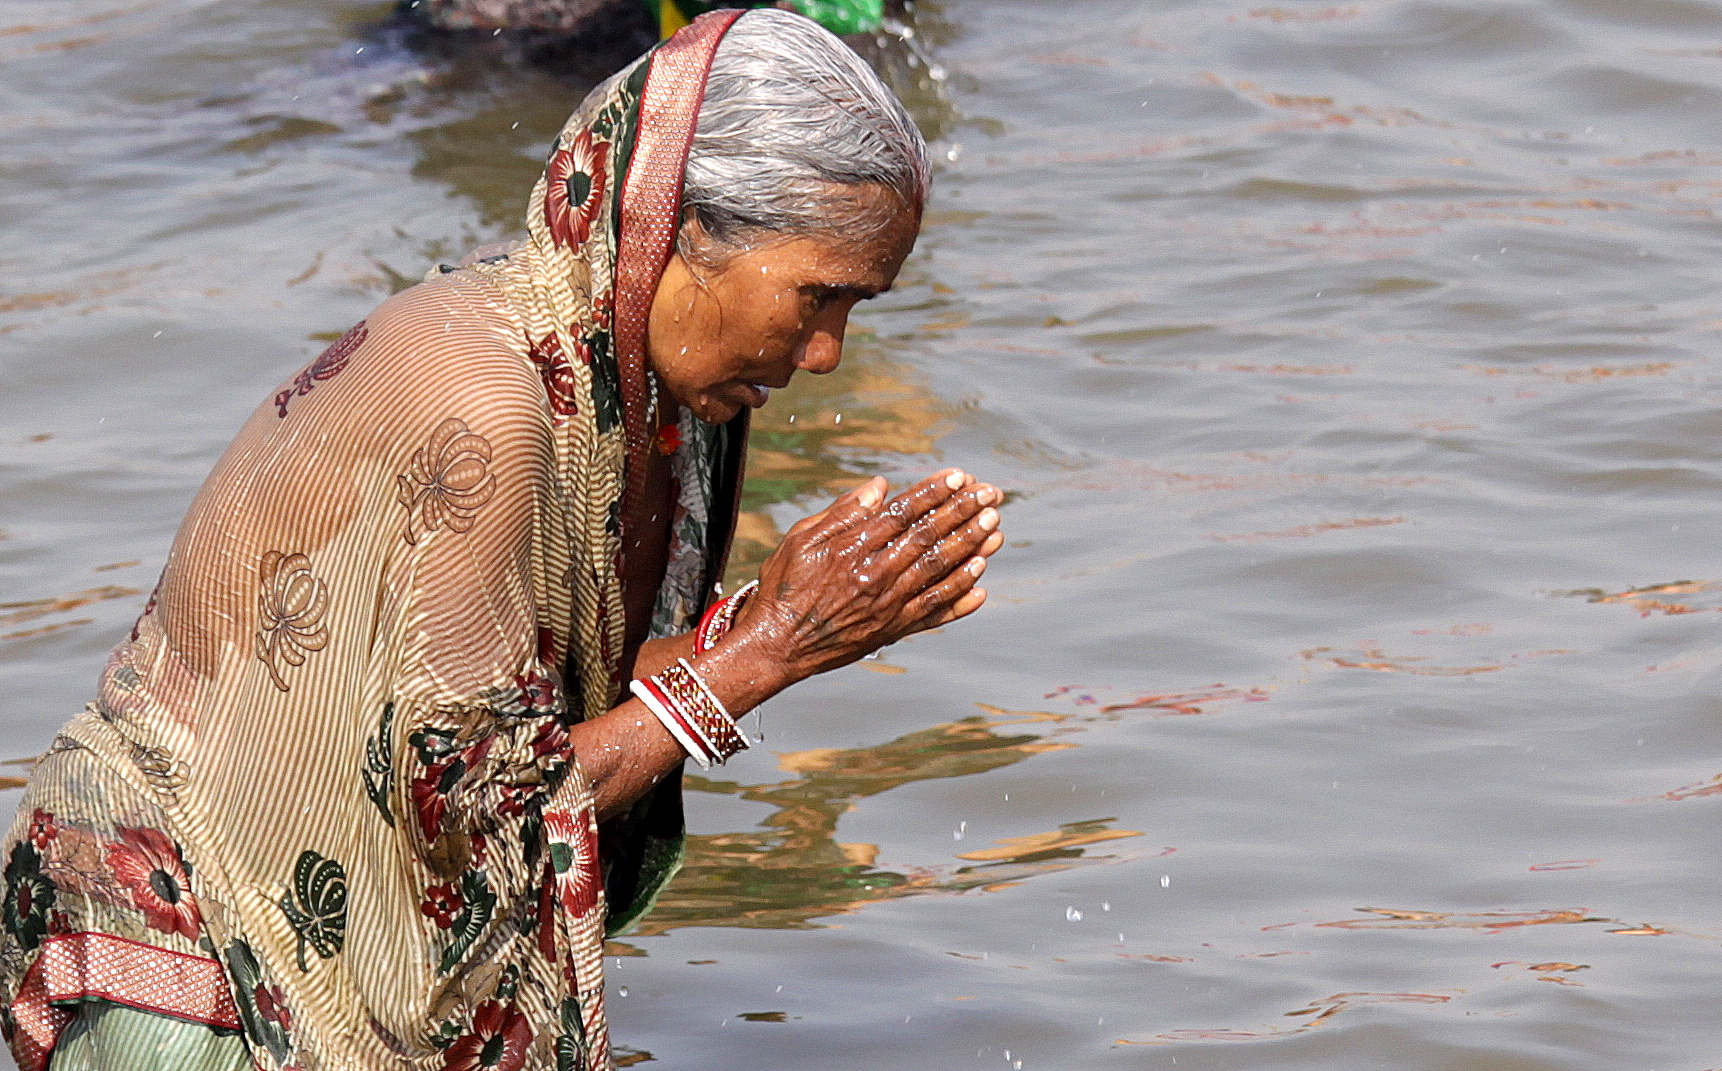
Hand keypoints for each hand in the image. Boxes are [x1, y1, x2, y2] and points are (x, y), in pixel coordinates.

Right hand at [729, 469, 1003, 686]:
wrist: (776, 646)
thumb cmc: (785, 587)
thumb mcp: (802, 539)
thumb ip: (843, 512)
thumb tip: (880, 487)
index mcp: (852, 549)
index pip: (903, 514)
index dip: (934, 493)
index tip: (959, 476)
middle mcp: (875, 576)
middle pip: (928, 538)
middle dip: (963, 513)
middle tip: (990, 495)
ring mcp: (887, 605)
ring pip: (938, 573)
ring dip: (970, 548)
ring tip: (995, 528)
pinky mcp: (891, 630)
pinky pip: (933, 614)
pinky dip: (958, 599)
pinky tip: (981, 584)